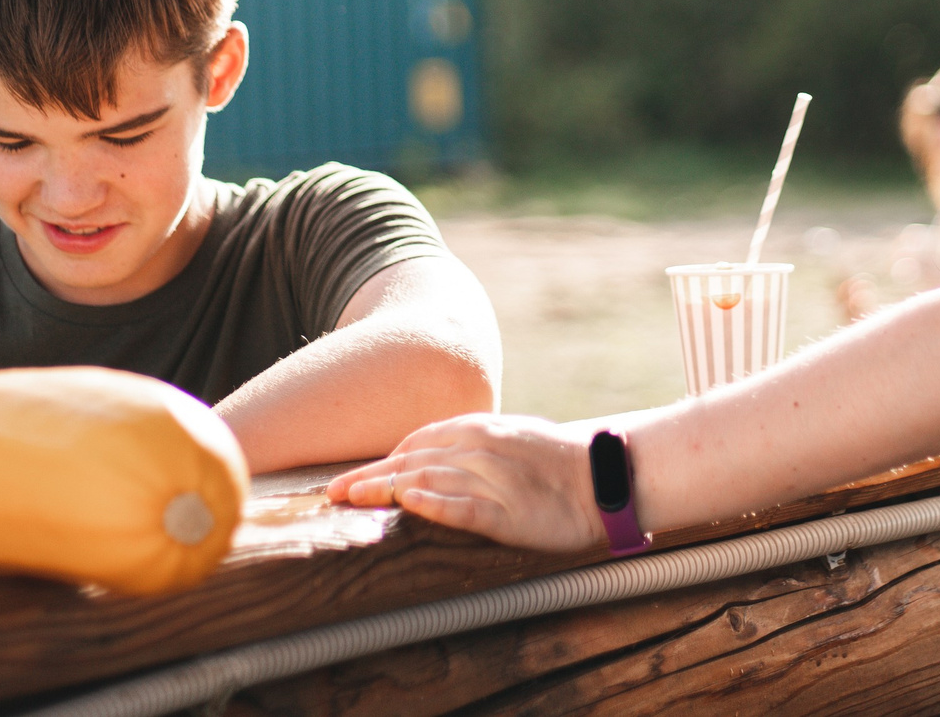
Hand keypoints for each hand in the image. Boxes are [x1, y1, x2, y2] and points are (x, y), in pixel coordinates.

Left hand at [328, 413, 603, 551]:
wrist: (607, 477)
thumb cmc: (560, 461)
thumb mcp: (514, 438)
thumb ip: (476, 445)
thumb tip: (441, 459)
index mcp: (480, 428)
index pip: (417, 442)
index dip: (383, 460)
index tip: (356, 477)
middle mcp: (478, 448)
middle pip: (409, 461)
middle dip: (368, 476)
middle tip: (332, 493)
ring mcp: (489, 478)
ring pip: (424, 479)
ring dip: (382, 489)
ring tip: (348, 501)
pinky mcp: (503, 511)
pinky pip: (457, 505)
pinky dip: (427, 503)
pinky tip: (403, 504)